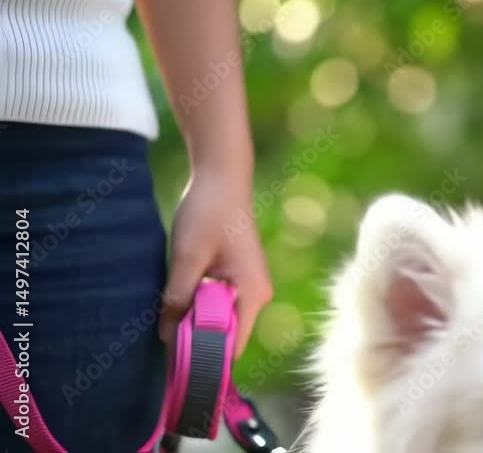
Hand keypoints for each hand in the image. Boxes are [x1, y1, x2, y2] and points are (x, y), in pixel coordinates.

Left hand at [159, 171, 273, 356]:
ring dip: (194, 322)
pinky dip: (197, 307)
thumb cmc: (208, 214)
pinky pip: (217, 304)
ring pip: (219, 319)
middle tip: (161, 344)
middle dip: (196, 342)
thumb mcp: (188, 257)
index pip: (232, 345)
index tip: (174, 369)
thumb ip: (179, 298)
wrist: (221, 178)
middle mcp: (256, 294)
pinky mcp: (236, 276)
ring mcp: (248, 285)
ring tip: (164, 324)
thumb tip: (167, 336)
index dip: (205, 360)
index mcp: (253, 293)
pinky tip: (175, 303)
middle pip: (225, 334)